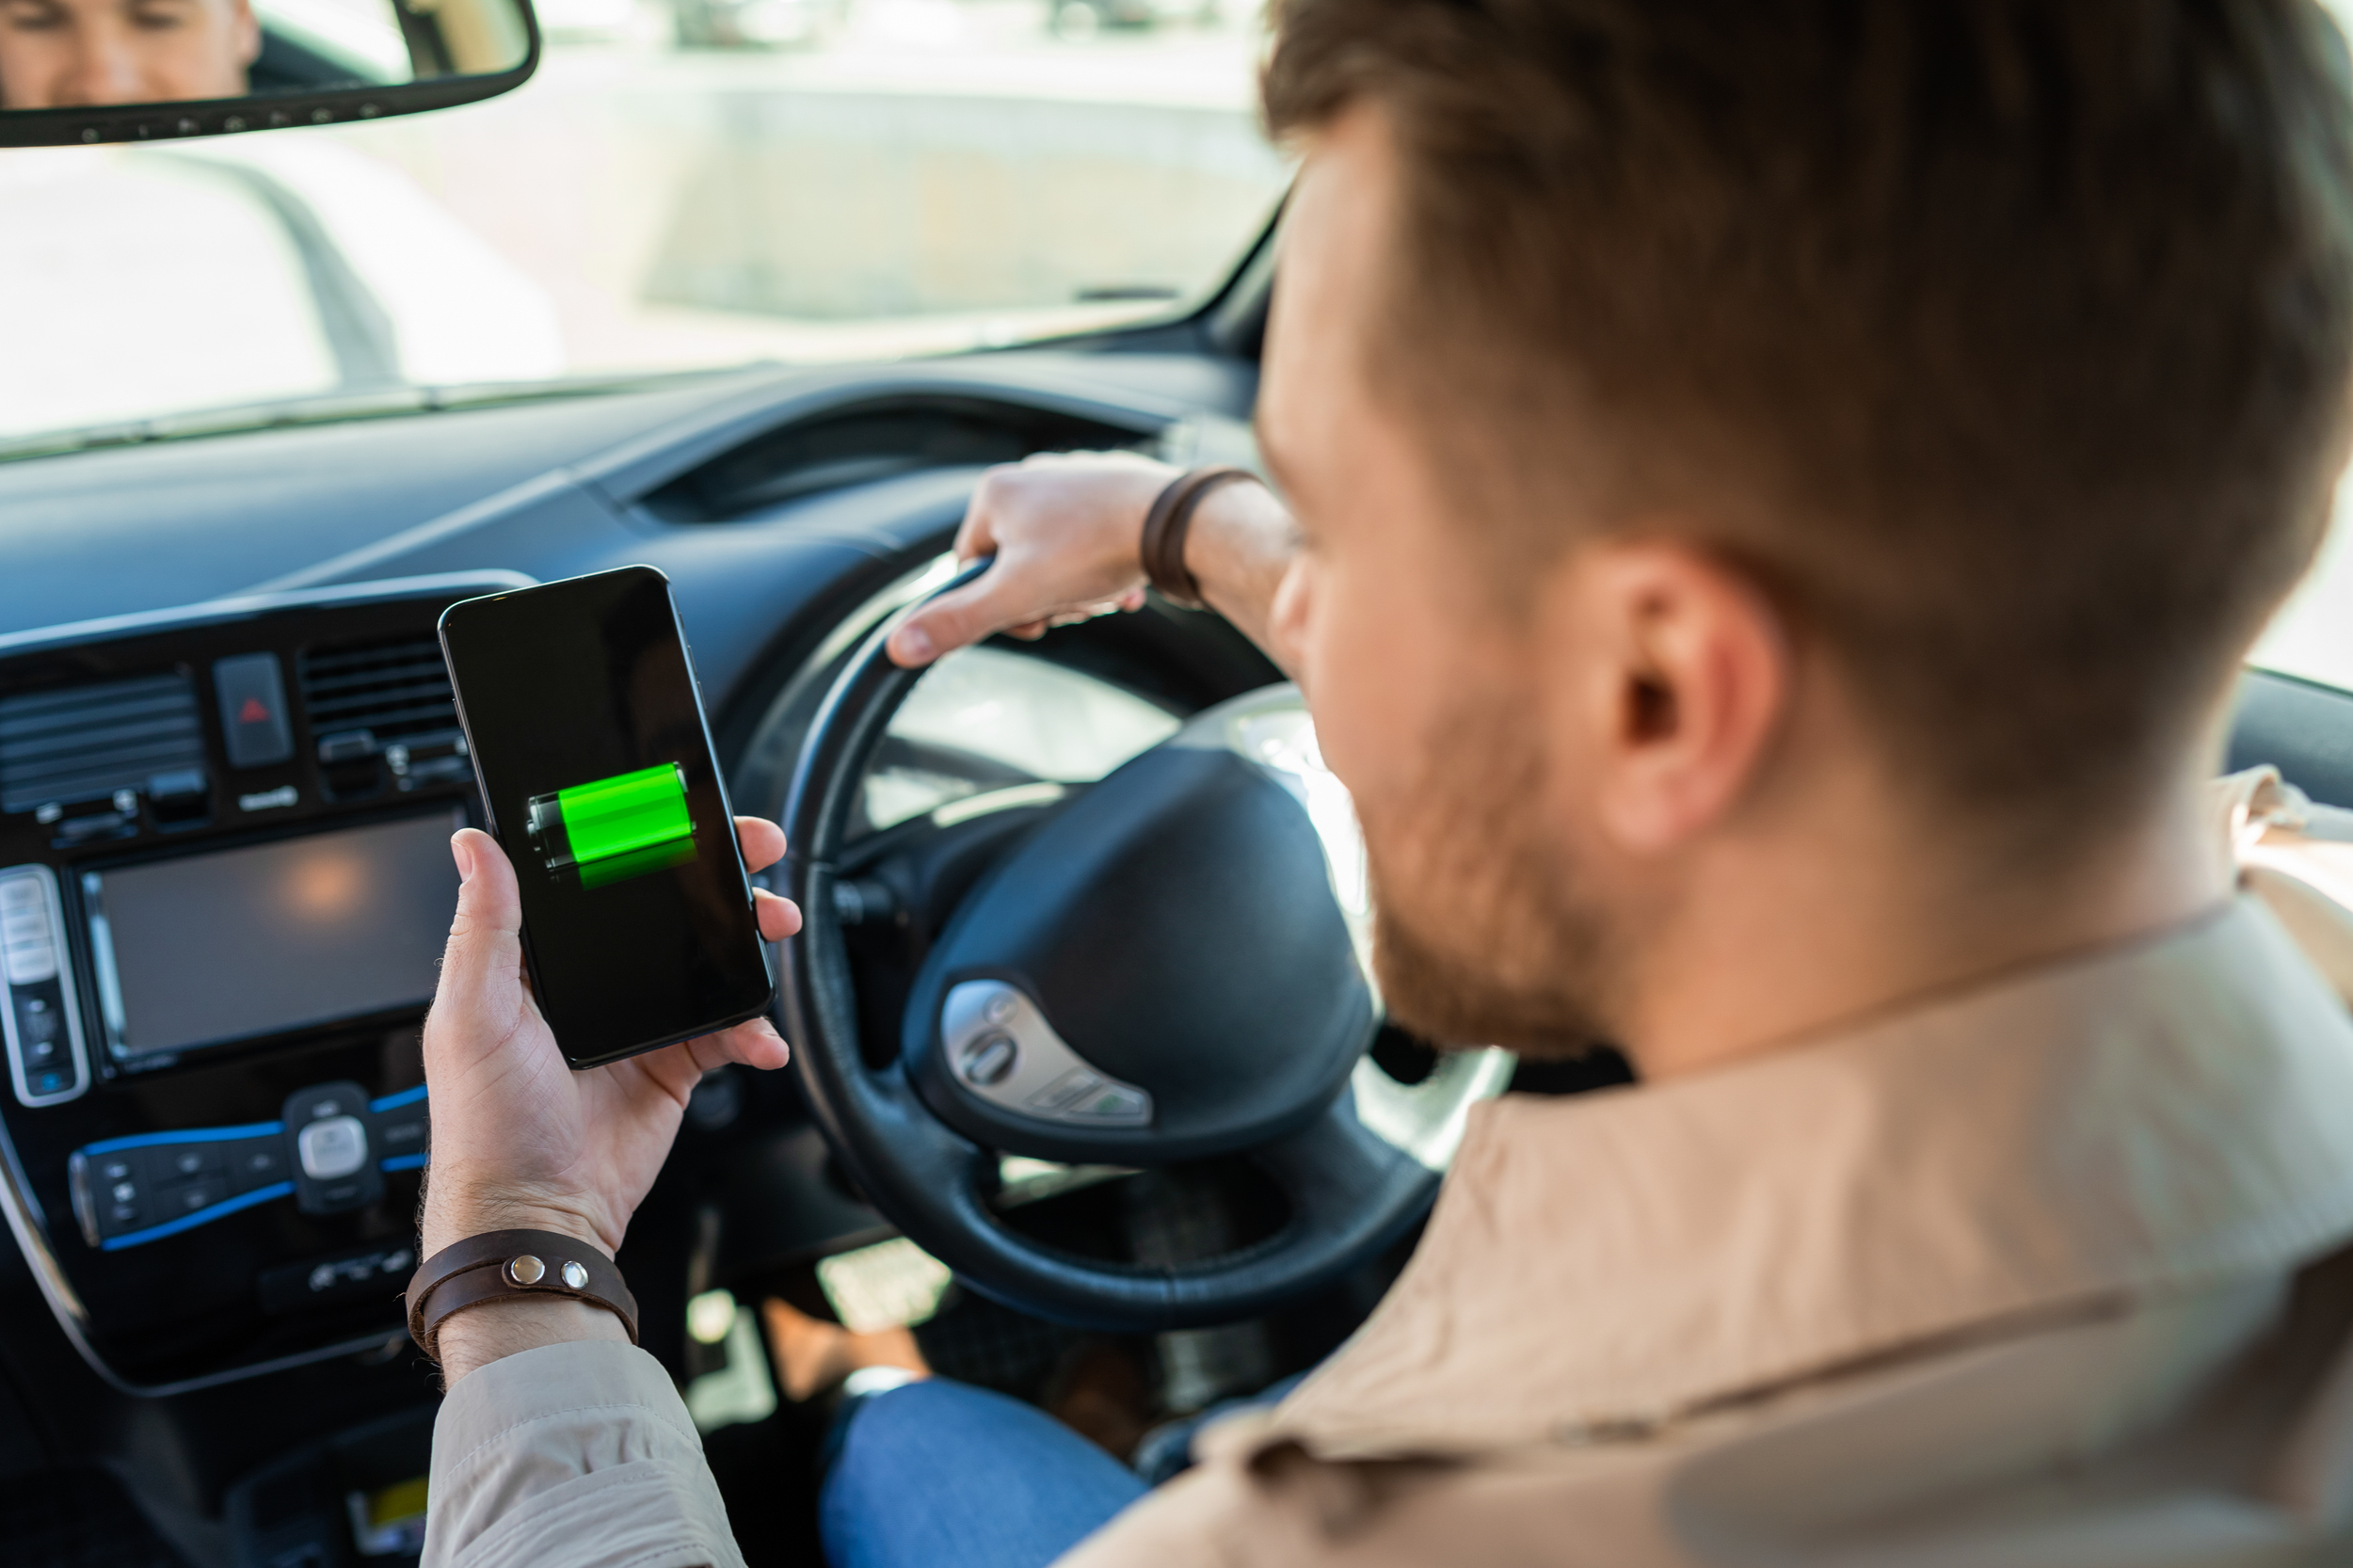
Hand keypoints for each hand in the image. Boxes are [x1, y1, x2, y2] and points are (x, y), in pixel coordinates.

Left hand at [418, 820, 801, 1263]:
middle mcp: (593, 984)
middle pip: (669, 912)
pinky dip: (754, 1030)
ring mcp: (638, 1024)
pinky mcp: (674, 1067)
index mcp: (541, 961)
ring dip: (749, 944)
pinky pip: (728, 1033)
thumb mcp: (473, 1012)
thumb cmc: (485, 1124)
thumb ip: (485, 927)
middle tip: (757, 862)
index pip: (599, 879)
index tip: (687, 815)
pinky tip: (761, 1038)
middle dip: (721, 882)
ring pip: (709, 962)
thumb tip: (475, 845)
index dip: (646, 841)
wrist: (536, 1213)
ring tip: (774, 936)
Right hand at [886, 450, 1175, 665]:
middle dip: (1046, 598)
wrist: (1180, 524)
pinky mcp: (1114, 492)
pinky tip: (1128, 584)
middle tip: (1075, 605)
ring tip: (1105, 590)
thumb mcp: (1016, 596)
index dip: (997, 605)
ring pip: (1059, 560)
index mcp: (996, 492)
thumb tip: (898, 647)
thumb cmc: (1096, 549)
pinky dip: (1107, 571)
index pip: (970, 566)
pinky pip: (1095, 545)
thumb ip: (957, 621)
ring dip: (1079, 590)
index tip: (1031, 620)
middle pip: (1016, 566)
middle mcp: (1033, 476)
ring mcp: (1076, 481)